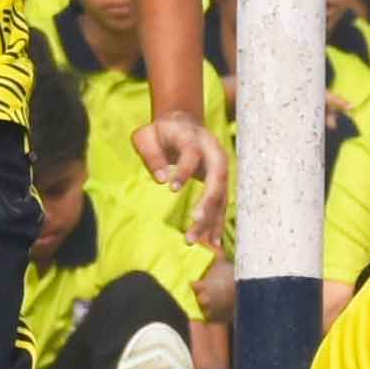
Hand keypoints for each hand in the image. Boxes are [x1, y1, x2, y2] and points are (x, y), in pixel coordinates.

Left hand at [137, 113, 228, 252]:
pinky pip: (222, 204)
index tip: (172, 188)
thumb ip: (152, 155)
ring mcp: (220, 167)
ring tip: (194, 239)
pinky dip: (217, 223)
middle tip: (196, 219)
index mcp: (193, 137)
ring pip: (222, 194)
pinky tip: (212, 244)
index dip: (185, 170)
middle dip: (209, 199)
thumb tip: (161, 179)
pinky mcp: (221, 182)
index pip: (192, 153)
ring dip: (211, 218)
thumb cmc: (160, 132)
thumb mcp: (147, 136)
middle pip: (218, 176)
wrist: (183, 124)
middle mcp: (213, 152)